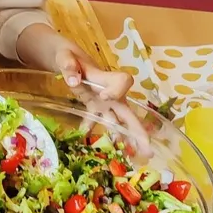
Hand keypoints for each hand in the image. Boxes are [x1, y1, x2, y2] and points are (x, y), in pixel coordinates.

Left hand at [53, 39, 150, 154]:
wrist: (67, 59)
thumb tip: (73, 80)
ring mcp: (102, 102)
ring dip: (122, 138)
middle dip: (137, 130)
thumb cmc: (68, 55)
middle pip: (128, 111)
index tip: (104, 97)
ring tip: (129, 157)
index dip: (117, 90)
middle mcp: (109, 92)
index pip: (123, 81)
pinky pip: (96, 122)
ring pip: (116, 121)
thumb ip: (68, 65)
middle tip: (148, 150)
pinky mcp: (93, 107)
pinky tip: (89, 145)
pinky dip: (93, 133)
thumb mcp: (64, 56)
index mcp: (105, 77)